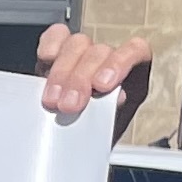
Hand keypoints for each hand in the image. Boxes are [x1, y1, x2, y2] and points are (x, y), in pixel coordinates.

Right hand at [35, 23, 156, 139]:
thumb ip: (115, 114)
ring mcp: (83, 55)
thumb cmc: (97, 138)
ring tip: (51, 100)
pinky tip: (46, 62)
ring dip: (62, 73)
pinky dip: (50, 46)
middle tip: (68, 105)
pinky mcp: (58, 54)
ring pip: (76, 44)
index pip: (135, 51)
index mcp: (133, 74)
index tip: (101, 86)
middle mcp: (108, 60)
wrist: (76, 146)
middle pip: (99, 51)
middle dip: (80, 79)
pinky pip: (56, 36)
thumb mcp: (111, 132)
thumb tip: (116, 98)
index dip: (119, 63)